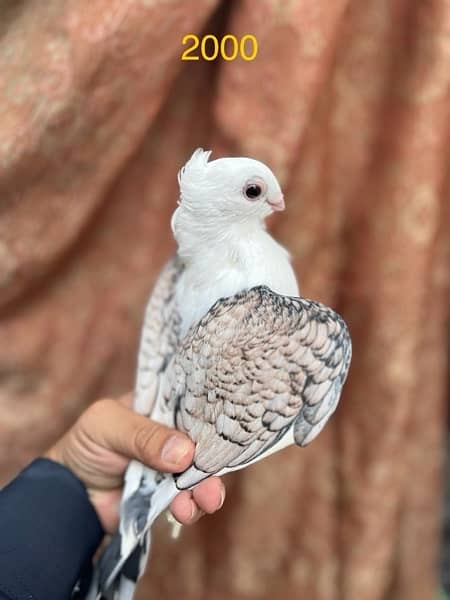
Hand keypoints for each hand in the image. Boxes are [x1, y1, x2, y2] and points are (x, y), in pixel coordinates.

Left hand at [45, 396, 224, 532]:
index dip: (209, 416)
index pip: (191, 406)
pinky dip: (191, 505)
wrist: (67, 494)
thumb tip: (186, 453)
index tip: (225, 427)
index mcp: (158, 407)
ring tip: (207, 500)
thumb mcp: (107, 427)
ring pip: (198, 474)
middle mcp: (170, 435)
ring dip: (206, 487)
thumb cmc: (85, 446)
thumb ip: (144, 436)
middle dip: (212, 459)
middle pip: (201, 442)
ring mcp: (170, 466)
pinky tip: (185, 510)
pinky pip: (186, 498)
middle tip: (217, 474)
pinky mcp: (165, 494)